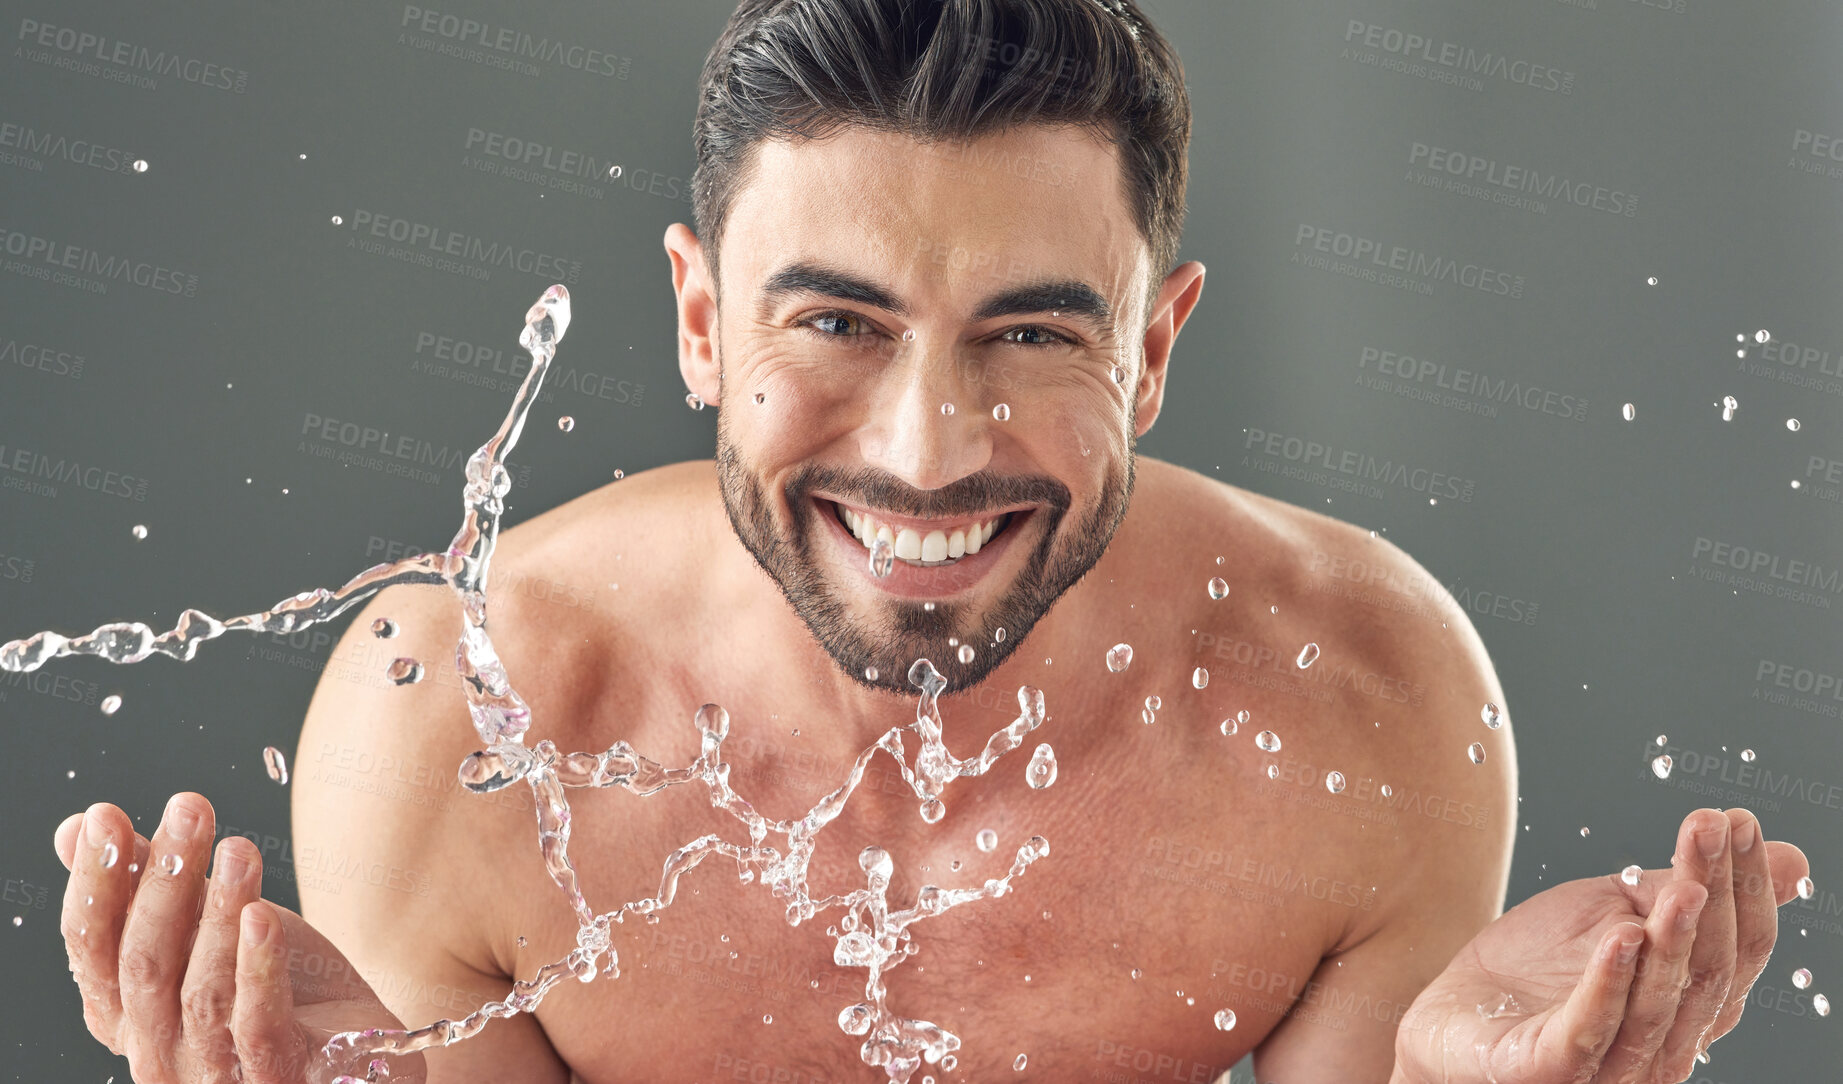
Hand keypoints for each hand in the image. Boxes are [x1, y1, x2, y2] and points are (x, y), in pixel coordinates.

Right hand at [55, 793, 425, 1082]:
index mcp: (126, 1013)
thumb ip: (143, 885)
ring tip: (239, 848)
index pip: (92, 945)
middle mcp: (157, 1051)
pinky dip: (257, 967)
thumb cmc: (273, 986)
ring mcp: (213, 1071)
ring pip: (201, 990)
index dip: (95, 880)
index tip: (104, 814)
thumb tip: (75, 828)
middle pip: (144, 962)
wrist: (356, 1048)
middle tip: (189, 809)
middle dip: (163, 879)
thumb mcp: (206, 926)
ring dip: (217, 912)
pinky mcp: (276, 1073)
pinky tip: (263, 916)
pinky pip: (256, 1023)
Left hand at [1393, 807, 1810, 1083]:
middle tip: (1711, 826)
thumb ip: (1687, 888)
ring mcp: (1607, 1067)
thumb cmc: (1537, 968)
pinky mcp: (1547, 1071)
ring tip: (1684, 885)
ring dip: (1673, 941)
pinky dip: (1608, 984)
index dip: (1745, 885)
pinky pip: (1587, 1032)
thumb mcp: (1615, 911)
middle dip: (1715, 894)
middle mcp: (1662, 1044)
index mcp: (1687, 1006)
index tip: (1738, 819)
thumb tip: (1796, 859)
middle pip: (1705, 971)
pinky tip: (1621, 936)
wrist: (1451, 1014)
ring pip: (1657, 1006)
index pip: (1737, 948)